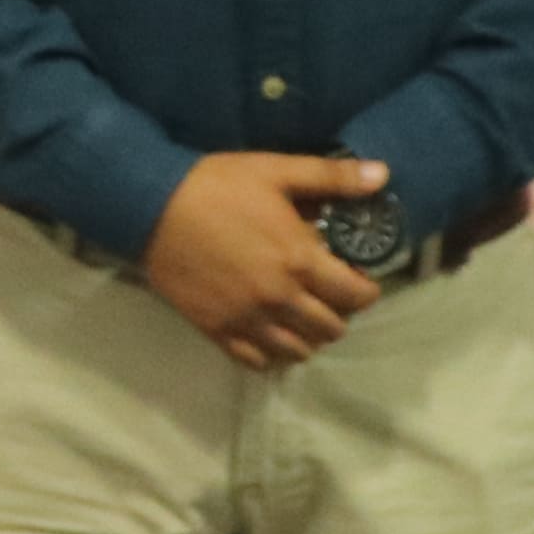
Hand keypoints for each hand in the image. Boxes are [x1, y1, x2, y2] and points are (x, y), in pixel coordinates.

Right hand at [139, 155, 391, 372]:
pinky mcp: (217, 331)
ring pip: (298, 352)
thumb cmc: (216, 186)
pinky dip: (271, 354)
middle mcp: (279, 299)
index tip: (356, 275)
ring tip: (300, 314)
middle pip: (331, 329)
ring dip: (307, 336)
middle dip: (339, 312)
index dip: (366, 289)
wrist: (150, 207)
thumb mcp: (276, 171)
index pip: (356, 296)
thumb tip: (383, 174)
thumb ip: (332, 177)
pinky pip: (257, 362)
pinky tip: (269, 332)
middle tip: (327, 293)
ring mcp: (247, 320)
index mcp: (300, 261)